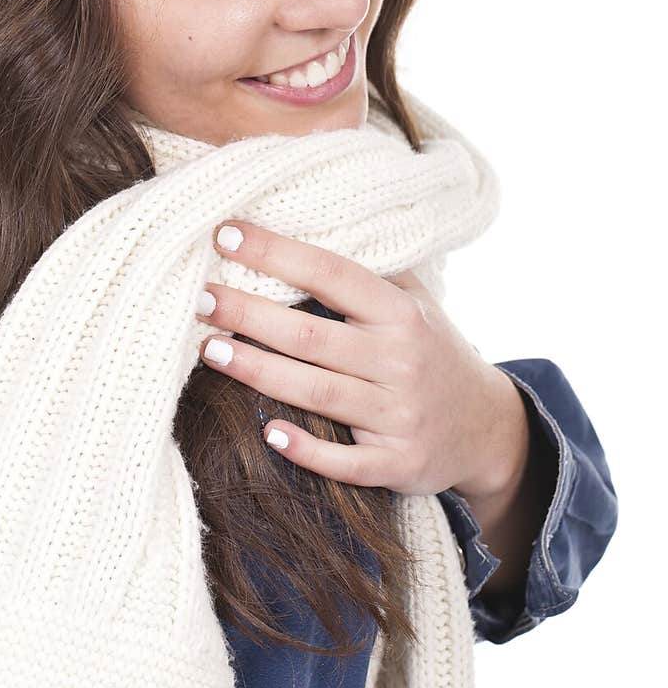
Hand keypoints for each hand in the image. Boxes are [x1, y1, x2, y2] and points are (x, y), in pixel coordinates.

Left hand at [195, 219, 528, 498]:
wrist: (486, 427)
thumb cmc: (430, 350)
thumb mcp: (415, 302)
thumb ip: (367, 270)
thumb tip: (297, 223)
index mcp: (402, 312)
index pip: (331, 273)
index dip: (276, 253)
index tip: (226, 234)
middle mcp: (402, 361)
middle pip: (312, 335)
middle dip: (251, 316)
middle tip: (201, 299)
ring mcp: (401, 415)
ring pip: (319, 393)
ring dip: (260, 372)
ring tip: (210, 349)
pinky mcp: (399, 464)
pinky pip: (348, 462)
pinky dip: (309, 450)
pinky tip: (269, 433)